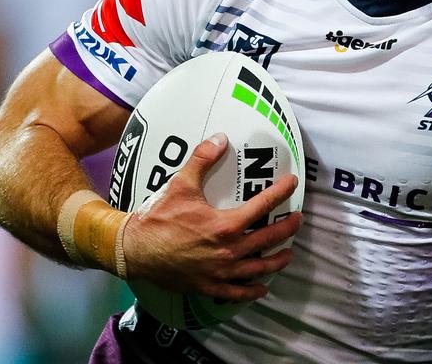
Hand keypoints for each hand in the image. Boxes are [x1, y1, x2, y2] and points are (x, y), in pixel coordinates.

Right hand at [122, 133, 301, 301]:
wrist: (133, 250)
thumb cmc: (158, 218)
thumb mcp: (180, 184)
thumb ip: (202, 160)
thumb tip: (220, 138)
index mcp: (225, 225)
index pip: (263, 205)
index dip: (281, 191)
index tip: (292, 183)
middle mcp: (229, 250)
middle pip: (269, 239)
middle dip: (287, 228)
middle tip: (297, 219)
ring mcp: (220, 271)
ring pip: (259, 268)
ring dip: (277, 261)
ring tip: (288, 253)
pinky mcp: (209, 286)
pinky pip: (236, 293)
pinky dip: (252, 292)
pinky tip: (262, 289)